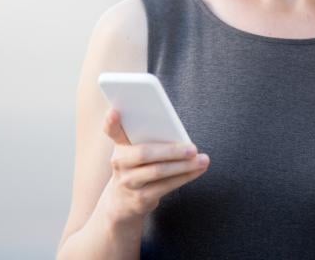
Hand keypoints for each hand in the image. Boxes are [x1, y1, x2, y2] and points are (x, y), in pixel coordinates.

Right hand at [102, 109, 209, 226]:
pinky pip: (166, 186)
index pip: (112, 131)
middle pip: (145, 154)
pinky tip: (198, 170)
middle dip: (171, 151)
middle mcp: (119, 163)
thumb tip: (178, 133)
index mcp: (119, 145)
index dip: (111, 122)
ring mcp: (128, 182)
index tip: (115, 111)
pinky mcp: (140, 199)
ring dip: (184, 166)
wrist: (121, 203)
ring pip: (158, 172)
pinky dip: (185, 177)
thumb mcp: (136, 151)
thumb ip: (150, 139)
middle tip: (193, 148)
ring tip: (203, 160)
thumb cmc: (137, 167)